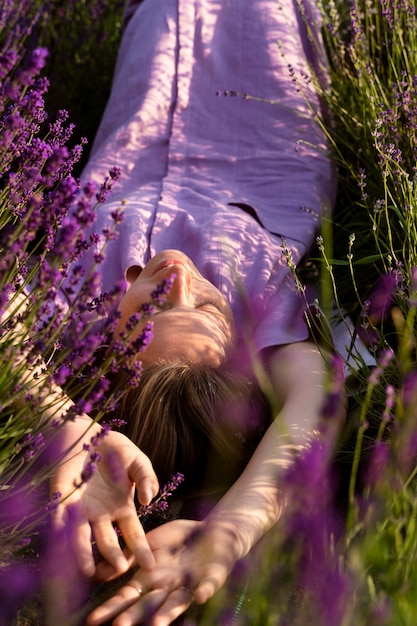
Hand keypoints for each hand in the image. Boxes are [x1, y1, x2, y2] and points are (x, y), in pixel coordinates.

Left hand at [52, 429, 158, 576]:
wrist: (88, 432)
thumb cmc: (116, 450)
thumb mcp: (138, 461)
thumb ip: (147, 478)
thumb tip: (149, 500)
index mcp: (122, 509)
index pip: (132, 535)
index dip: (141, 550)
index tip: (151, 566)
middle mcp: (101, 515)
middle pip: (107, 543)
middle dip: (113, 558)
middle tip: (120, 568)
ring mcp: (80, 510)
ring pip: (81, 539)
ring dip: (84, 556)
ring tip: (89, 571)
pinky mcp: (61, 499)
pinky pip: (59, 517)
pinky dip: (60, 530)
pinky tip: (61, 543)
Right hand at [87, 518, 239, 625]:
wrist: (214, 529)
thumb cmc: (180, 538)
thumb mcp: (150, 542)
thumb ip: (129, 555)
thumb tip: (97, 569)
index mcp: (151, 578)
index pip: (128, 597)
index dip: (112, 608)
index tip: (92, 620)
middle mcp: (168, 587)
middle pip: (149, 605)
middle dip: (135, 617)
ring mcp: (191, 584)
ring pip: (177, 603)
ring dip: (167, 615)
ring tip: (157, 625)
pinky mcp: (213, 577)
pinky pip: (209, 585)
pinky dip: (205, 590)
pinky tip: (200, 596)